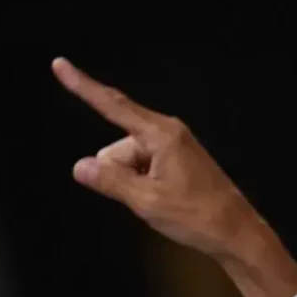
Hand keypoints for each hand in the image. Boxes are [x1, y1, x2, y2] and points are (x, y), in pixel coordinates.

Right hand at [54, 57, 296, 296]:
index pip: (112, 105)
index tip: (60, 64)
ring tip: (160, 202)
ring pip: (129, 159)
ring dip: (132, 180)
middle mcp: (168, 132)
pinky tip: (164, 200)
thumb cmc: (196, 215)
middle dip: (117, 171)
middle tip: (145, 198)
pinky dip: (144, 182)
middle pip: (118, 145)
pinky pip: (145, 166)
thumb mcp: (147, 201)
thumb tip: (80, 166)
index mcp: (161, 134)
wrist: (236, 231)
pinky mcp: (179, 159)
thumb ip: (111, 181)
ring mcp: (175, 145)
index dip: (83, 86)